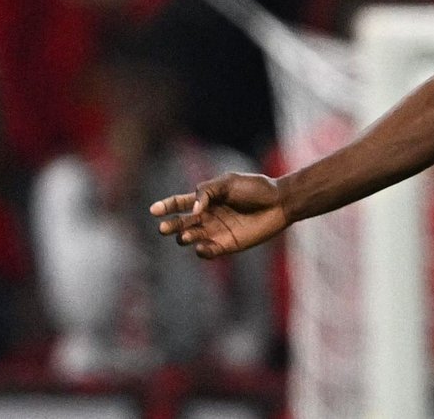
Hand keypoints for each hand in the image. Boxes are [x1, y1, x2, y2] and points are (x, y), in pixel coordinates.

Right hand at [150, 172, 288, 257]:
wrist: (278, 202)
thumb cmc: (255, 188)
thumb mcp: (228, 182)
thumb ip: (208, 191)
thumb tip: (193, 208)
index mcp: (205, 199)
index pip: (179, 203)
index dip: (166, 206)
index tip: (154, 210)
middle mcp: (207, 216)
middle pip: (181, 223)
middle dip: (171, 225)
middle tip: (164, 227)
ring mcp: (215, 231)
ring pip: (191, 238)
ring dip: (185, 237)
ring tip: (187, 235)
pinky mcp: (227, 245)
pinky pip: (207, 252)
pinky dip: (201, 251)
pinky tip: (201, 247)